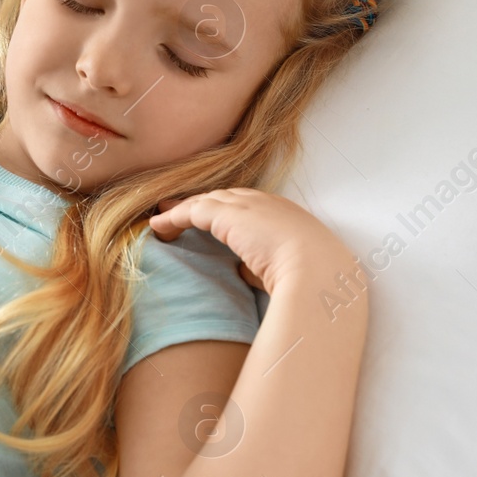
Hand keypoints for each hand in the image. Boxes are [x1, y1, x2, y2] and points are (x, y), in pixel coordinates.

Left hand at [147, 188, 343, 293]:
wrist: (318, 272)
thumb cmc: (312, 279)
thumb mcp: (286, 269)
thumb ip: (262, 265)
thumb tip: (243, 270)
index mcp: (285, 214)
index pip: (247, 206)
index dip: (223, 212)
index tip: (207, 219)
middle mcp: (266, 203)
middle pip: (223, 197)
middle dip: (200, 204)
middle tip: (175, 211)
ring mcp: (248, 205)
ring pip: (206, 201)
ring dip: (181, 209)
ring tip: (160, 219)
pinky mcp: (228, 215)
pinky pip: (192, 212)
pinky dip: (172, 218)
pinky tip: (158, 227)